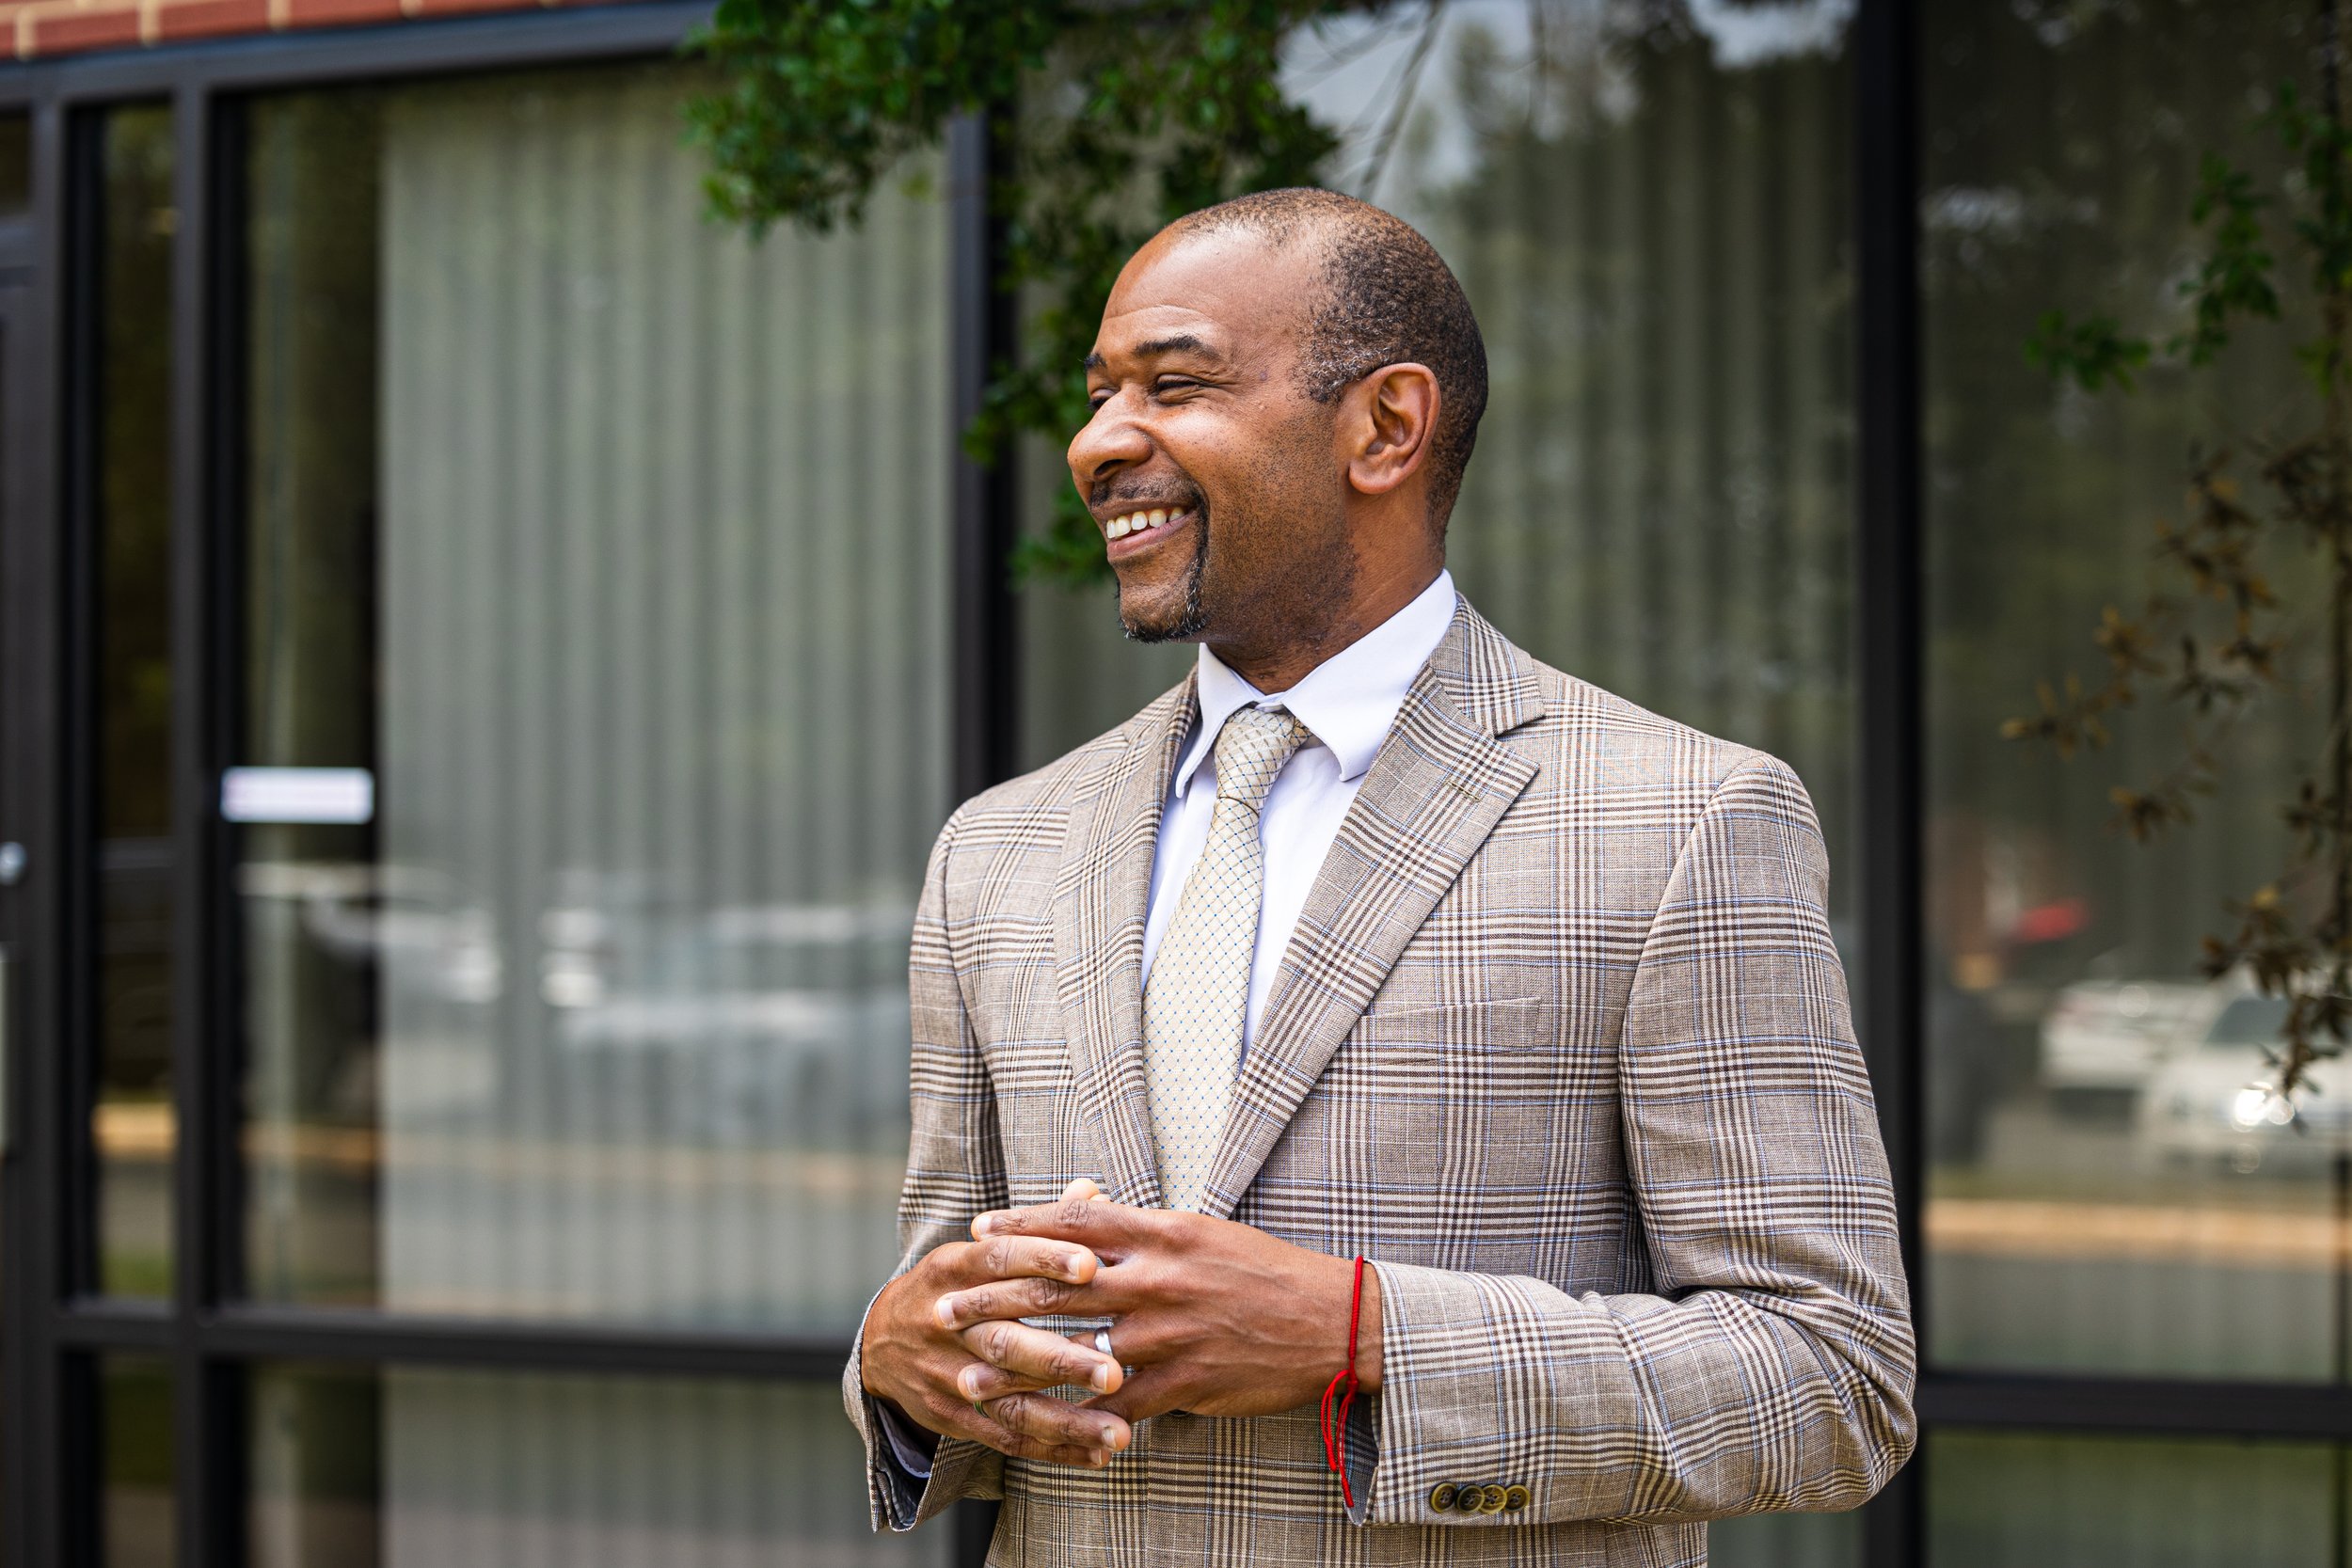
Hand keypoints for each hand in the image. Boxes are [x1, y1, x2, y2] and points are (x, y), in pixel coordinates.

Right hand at [861, 1189, 1132, 1467]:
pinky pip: (1005, 1436)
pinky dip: (1053, 1448)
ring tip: (1119, 1432)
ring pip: (1008, 1400)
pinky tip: (1096, 1453)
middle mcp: (946, 1323)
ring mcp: (946, 1374)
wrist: (882, 1341)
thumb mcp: (980, 1249)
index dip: (1043, 1260)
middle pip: (1005, 1340)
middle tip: (1117, 1369)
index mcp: (952, 1269)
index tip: (1092, 1265)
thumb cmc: (956, 1285)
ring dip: (1066, 1420)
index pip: (999, 1260)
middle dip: (1061, 1357)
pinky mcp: (952, 1415)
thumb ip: (1039, 1227)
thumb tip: (1093, 1190)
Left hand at [940, 1195, 1381, 1425]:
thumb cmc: (1268, 1272)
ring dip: (1014, 1365)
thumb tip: (1090, 1206)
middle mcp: (1159, 1278)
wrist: (1332, 1323)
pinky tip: (1039, 1424)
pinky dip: (1075, 1416)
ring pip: (1074, 1350)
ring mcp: (1169, 1333)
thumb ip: (1146, 1227)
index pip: (1077, 1220)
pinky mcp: (1183, 1382)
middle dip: (993, 1296)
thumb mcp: (1206, 1232)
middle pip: (1058, 1284)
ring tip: (967, 1375)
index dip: (1021, 1224)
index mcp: (1165, 1232)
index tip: (978, 1231)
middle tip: (944, 1306)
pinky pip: (1115, 1403)